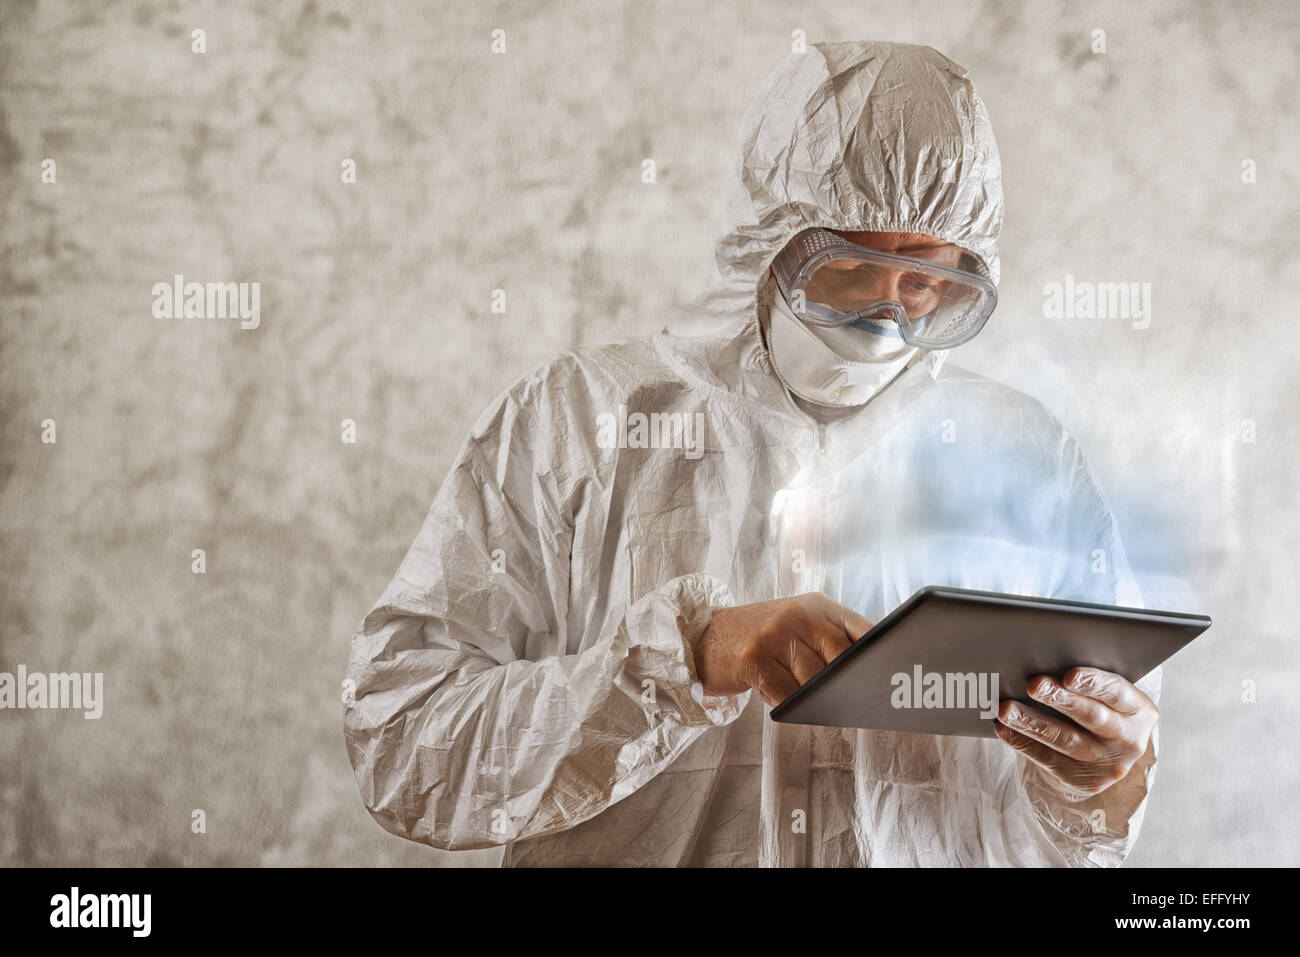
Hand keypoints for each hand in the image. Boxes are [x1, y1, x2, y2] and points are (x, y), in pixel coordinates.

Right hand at [693, 593, 871, 706]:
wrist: (705, 636)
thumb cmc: (761, 637)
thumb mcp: (799, 626)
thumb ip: (833, 641)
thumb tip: (872, 676)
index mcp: (819, 606)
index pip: (865, 631)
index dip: (882, 659)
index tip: (894, 682)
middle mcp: (800, 615)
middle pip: (845, 660)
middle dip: (852, 687)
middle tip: (859, 707)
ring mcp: (776, 635)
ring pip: (816, 682)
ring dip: (817, 700)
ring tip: (811, 701)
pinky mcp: (754, 658)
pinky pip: (787, 695)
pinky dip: (791, 705)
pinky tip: (783, 701)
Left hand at [994, 667, 1157, 800]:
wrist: (1109, 756)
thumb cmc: (1102, 709)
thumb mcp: (1108, 696)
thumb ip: (1089, 681)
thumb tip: (1044, 658)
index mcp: (1140, 711)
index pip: (1118, 694)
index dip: (1094, 683)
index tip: (1069, 675)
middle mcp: (1129, 740)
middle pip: (1091, 717)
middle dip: (1060, 700)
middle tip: (1034, 685)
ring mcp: (1108, 765)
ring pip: (1065, 740)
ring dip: (1033, 723)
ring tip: (1007, 709)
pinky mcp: (1085, 781)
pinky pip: (1049, 760)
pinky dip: (1023, 742)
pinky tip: (1004, 729)